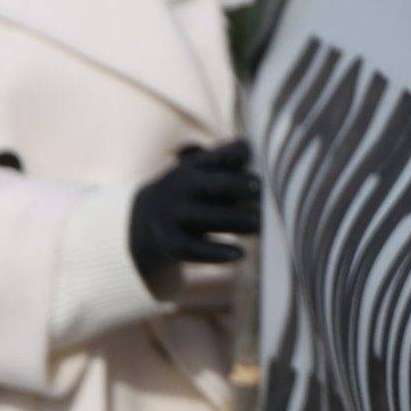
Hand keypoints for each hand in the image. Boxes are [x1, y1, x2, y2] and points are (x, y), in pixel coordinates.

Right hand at [127, 139, 263, 296]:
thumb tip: (257, 160)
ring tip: (260, 227)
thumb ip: (233, 164)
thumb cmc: (196, 192)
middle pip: (213, 185)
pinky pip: (193, 249)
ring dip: (236, 222)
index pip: (222, 156)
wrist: (147, 219)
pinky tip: (240, 254)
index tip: (260, 176)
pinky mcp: (170, 242)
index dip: (241, 160)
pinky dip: (216, 253)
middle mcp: (182, 186)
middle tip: (264, 198)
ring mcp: (174, 214)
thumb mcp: (207, 172)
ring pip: (206, 217)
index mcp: (196, 166)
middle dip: (239, 189)